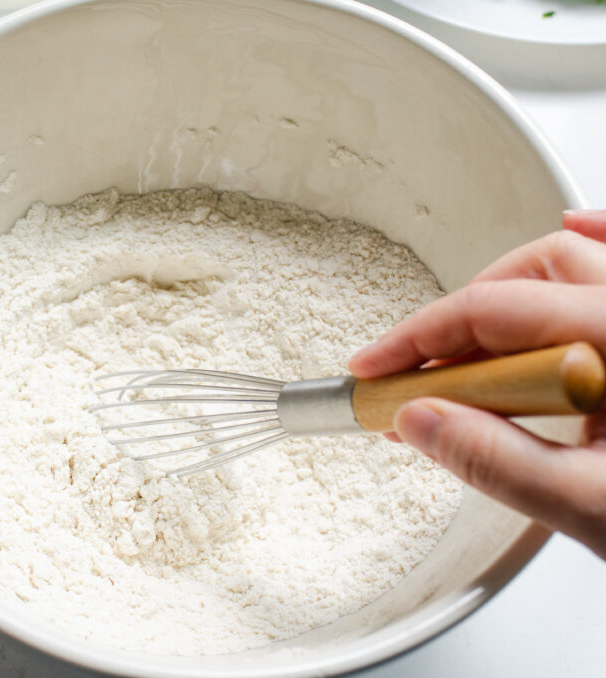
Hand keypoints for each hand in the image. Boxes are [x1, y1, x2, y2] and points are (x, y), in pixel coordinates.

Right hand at [349, 209, 605, 558]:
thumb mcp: (595, 511)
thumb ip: (498, 463)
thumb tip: (419, 422)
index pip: (495, 314)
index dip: (419, 338)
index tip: (375, 368)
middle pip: (533, 271)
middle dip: (459, 318)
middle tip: (417, 372)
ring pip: (577, 257)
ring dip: (512, 284)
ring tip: (468, 336)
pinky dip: (596, 238)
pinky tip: (576, 225)